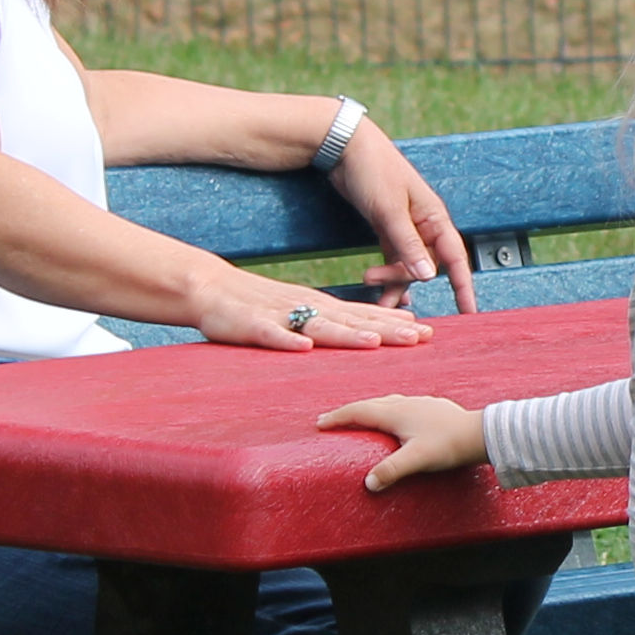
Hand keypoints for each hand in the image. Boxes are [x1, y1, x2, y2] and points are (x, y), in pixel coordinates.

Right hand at [190, 265, 432, 352]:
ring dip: (346, 334)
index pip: (362, 314)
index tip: (426, 331)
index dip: (394, 323)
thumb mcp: (299, 309)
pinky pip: (270, 334)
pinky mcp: (251, 325)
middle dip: (385, 329)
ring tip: (373, 341)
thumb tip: (365, 333)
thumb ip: (329, 321)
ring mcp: (279, 315)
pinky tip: (303, 347)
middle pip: (351, 320)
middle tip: (419, 338)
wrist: (208, 287)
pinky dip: (286, 340)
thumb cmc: (255, 303)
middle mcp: (305, 307)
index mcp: (318, 305)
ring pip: (318, 325)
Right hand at [318, 393, 487, 491]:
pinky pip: (402, 404)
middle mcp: (405, 403)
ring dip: (369, 408)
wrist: (480, 433)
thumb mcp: (417, 460)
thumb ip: (391, 470)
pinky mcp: (433, 406)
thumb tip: (368, 483)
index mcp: (396, 413)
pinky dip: (389, 408)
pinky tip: (397, 415)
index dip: (338, 418)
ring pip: (387, 401)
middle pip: (369, 404)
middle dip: (349, 411)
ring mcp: (420, 403)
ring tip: (361, 416)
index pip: (358, 412)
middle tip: (332, 419)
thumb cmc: (449, 445)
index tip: (320, 423)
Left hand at [328, 121, 481, 315]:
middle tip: (374, 283)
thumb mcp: (389, 210)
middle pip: (425, 266)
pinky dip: (387, 273)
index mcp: (434, 217)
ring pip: (408, 265)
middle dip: (404, 280)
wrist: (344, 146)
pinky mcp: (387, 228)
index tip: (469, 312)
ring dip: (392, 281)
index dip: (463, 286)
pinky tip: (377, 288)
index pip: (455, 258)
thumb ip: (408, 244)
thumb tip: (428, 277)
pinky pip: (394, 258)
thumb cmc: (372, 170)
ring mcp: (406, 227)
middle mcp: (424, 224)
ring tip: (370, 291)